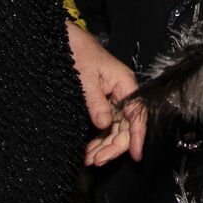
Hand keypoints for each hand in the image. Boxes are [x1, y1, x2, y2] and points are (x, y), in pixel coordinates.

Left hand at [66, 22, 146, 164]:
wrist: (65, 41)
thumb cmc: (78, 53)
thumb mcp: (85, 79)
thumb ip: (96, 103)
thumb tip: (105, 125)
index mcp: (125, 83)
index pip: (137, 114)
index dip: (137, 136)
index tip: (135, 155)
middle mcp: (123, 92)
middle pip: (127, 125)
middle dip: (114, 146)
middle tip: (98, 161)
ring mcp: (113, 98)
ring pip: (116, 128)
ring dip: (105, 145)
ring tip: (90, 160)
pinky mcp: (103, 102)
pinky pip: (106, 124)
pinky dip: (98, 138)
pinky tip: (89, 150)